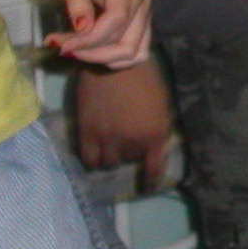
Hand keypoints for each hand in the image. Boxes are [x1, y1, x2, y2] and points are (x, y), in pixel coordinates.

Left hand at [44, 0, 152, 67]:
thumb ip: (76, 1)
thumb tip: (83, 29)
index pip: (117, 17)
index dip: (90, 38)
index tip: (61, 46)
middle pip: (127, 38)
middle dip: (93, 51)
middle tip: (63, 48)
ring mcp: (146, 8)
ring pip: (134, 49)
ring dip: (102, 57)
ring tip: (75, 50)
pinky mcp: (142, 20)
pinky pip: (137, 50)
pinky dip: (115, 58)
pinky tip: (92, 52)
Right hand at [75, 61, 173, 191]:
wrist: (115, 62)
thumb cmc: (144, 78)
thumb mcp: (160, 105)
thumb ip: (155, 128)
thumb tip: (149, 147)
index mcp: (154, 134)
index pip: (154, 167)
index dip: (151, 179)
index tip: (149, 186)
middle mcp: (131, 142)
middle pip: (129, 160)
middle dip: (129, 151)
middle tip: (126, 138)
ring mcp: (108, 139)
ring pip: (108, 163)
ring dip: (111, 156)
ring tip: (109, 144)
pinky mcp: (87, 133)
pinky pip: (88, 159)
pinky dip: (92, 160)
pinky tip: (93, 156)